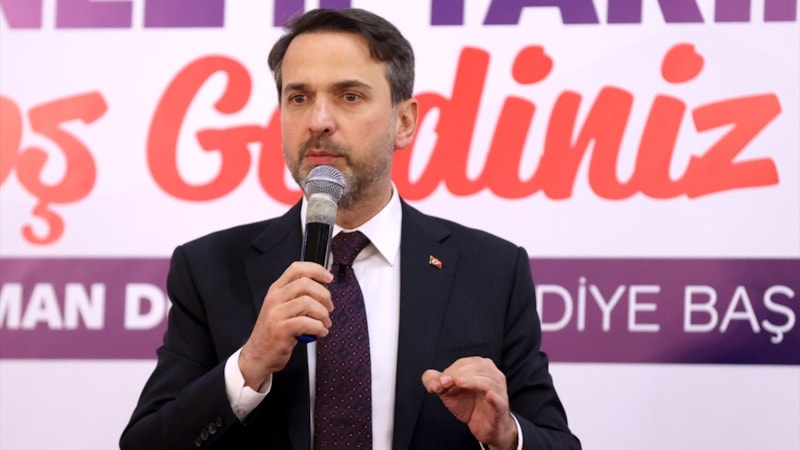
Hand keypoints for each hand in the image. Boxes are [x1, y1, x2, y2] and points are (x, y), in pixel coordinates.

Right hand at [239, 261, 333, 388]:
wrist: (257, 355)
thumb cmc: (274, 332)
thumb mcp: (282, 308)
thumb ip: (297, 297)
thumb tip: (323, 291)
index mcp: (276, 290)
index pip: (297, 269)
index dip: (316, 270)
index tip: (329, 278)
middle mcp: (274, 299)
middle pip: (305, 283)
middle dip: (324, 295)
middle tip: (329, 308)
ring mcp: (276, 314)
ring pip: (307, 302)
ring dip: (322, 314)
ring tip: (325, 323)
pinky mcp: (280, 330)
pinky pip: (306, 323)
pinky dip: (319, 327)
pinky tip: (320, 332)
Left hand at [422, 357, 517, 449]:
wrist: (484, 427)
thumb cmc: (469, 404)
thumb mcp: (448, 392)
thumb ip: (435, 382)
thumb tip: (432, 381)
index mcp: (480, 367)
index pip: (464, 363)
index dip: (450, 370)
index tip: (439, 381)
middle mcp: (493, 375)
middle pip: (478, 367)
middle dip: (458, 373)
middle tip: (444, 383)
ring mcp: (499, 391)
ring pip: (488, 381)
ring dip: (472, 381)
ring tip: (458, 383)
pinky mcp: (501, 408)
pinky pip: (499, 401)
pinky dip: (494, 398)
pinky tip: (488, 395)